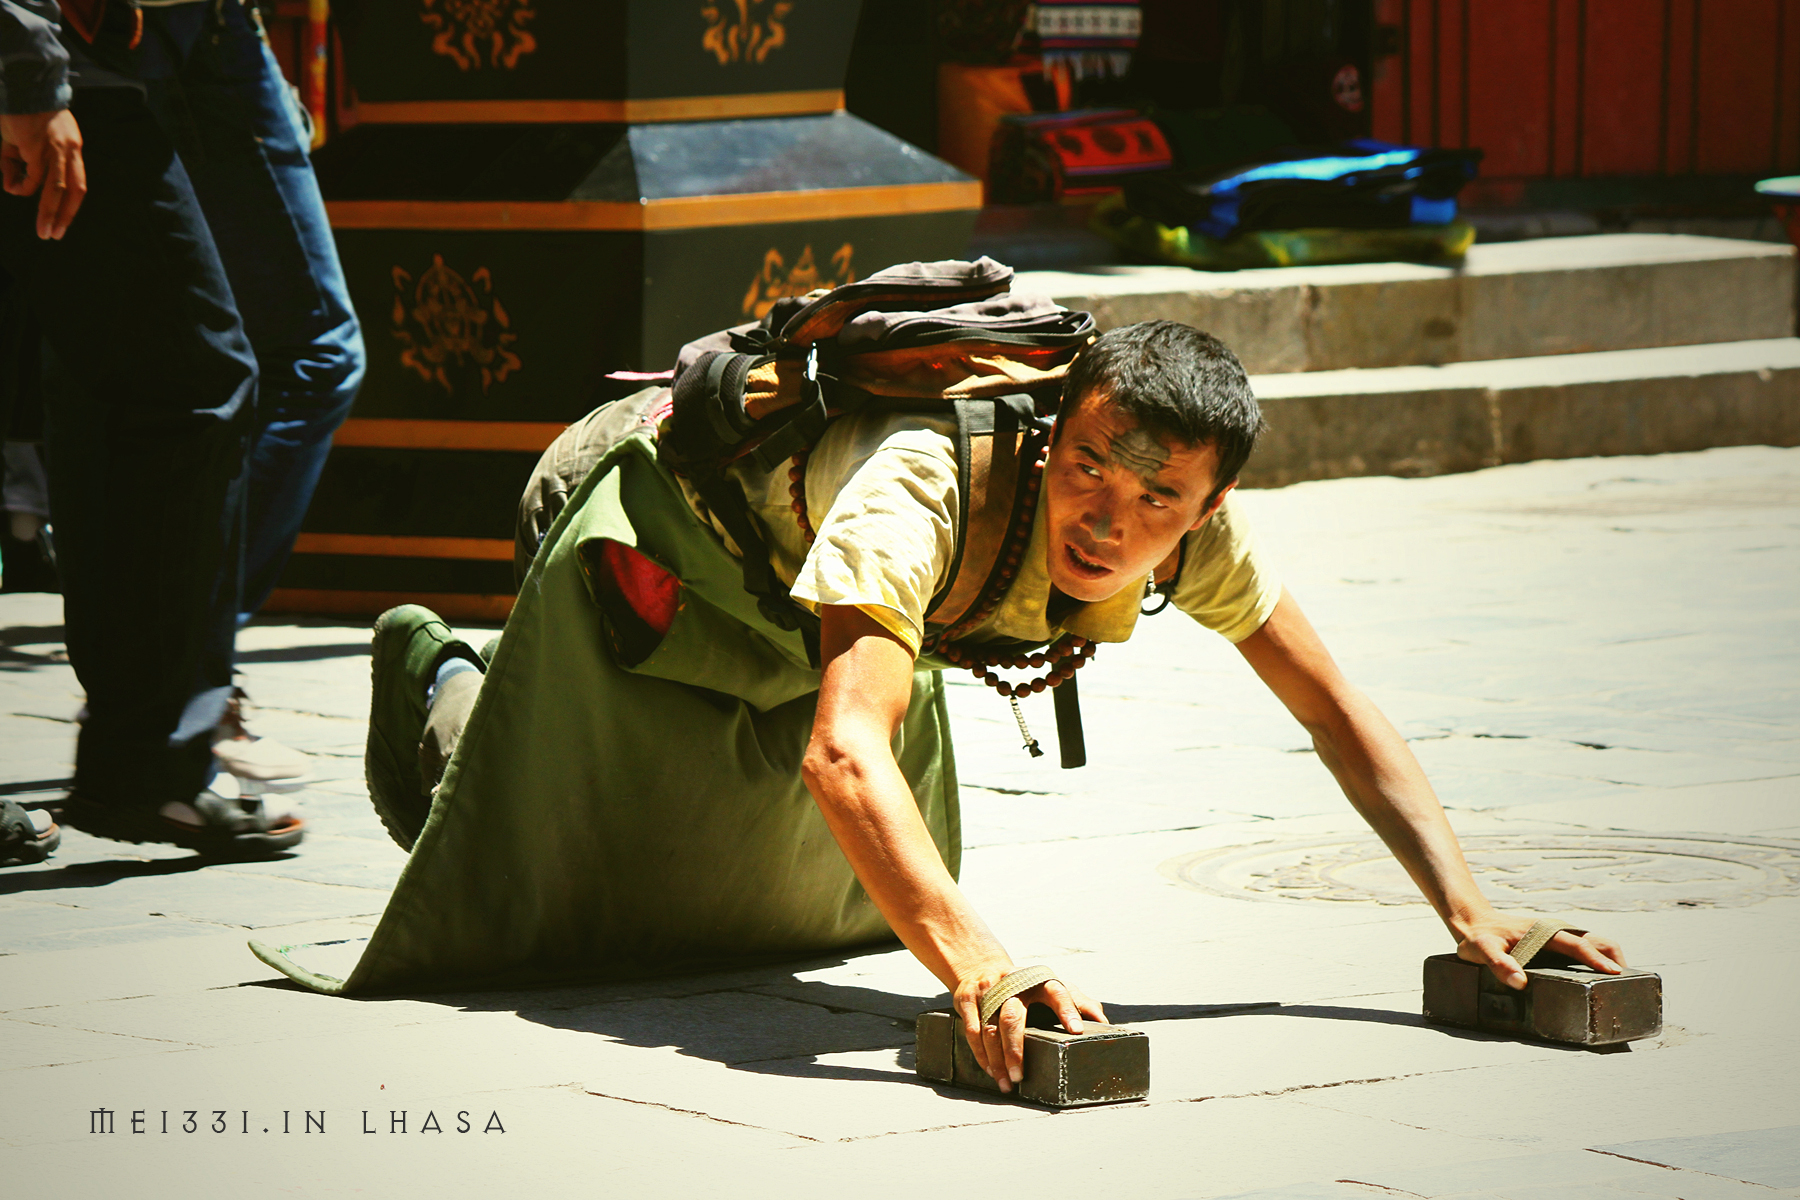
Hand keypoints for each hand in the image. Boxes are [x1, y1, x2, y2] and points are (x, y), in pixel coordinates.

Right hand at [0, 109, 86, 239]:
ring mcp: (55, 149)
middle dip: (66, 215)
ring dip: (50, 212)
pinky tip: (14, 187)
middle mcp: (70, 150)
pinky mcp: (36, 146)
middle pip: (74, 189)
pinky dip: (24, 186)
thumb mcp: (23, 142)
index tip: (63, 220)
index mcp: (72, 148)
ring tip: (44, 231)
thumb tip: (13, 187)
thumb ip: (19, 165)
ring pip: (57, 188)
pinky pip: (33, 175)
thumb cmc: (22, 112)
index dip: (71, 203)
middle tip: (56, 235)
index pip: (78, 182)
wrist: (22, 84)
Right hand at [954, 967, 1106, 1093]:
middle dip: (1015, 1049)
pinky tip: (991, 1070)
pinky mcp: (967, 999)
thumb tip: (1103, 1022)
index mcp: (1039, 981)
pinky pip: (972, 1030)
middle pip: (1013, 1018)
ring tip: (1007, 1082)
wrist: (982, 966)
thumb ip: (1079, 1002)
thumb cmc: (1026, 987)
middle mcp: (1013, 984)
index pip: (1057, 992)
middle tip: (1021, 1075)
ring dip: (996, 1059)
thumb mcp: (1052, 988)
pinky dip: (981, 1054)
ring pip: (990, 1028)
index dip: (1067, 1009)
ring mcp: (988, 991)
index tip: (1076, 1030)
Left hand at [1456, 913, 1625, 989]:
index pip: (1578, 944)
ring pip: (1595, 943)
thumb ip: (1498, 965)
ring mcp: (1558, 936)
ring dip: (1610, 960)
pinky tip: (1599, 980)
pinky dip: (1600, 960)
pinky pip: (1585, 949)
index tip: (1615, 974)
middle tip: (1627, 985)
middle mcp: (1555, 932)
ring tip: (1619, 987)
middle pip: (1597, 941)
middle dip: (1615, 960)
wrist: (1473, 922)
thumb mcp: (1482, 950)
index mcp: (1543, 932)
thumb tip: (1520, 982)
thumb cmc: (1479, 937)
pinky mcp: (1556, 943)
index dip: (1597, 959)